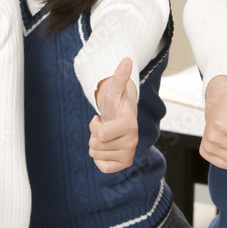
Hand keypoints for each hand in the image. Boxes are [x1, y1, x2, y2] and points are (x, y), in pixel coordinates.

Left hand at [89, 58, 138, 172]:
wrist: (122, 119)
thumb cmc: (116, 105)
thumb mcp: (114, 91)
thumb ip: (119, 77)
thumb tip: (126, 59)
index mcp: (129, 125)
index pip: (99, 135)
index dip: (94, 126)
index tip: (100, 118)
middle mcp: (132, 141)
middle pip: (95, 145)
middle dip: (94, 136)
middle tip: (105, 127)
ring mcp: (129, 154)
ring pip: (96, 155)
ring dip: (97, 145)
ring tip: (106, 136)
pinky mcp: (124, 164)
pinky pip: (102, 167)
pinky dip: (99, 159)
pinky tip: (107, 148)